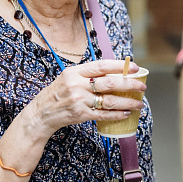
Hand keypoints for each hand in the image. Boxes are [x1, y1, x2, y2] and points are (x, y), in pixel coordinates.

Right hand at [21, 59, 145, 140]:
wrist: (40, 114)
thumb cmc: (59, 93)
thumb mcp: (69, 77)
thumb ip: (89, 74)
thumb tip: (116, 71)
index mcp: (75, 72)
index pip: (101, 66)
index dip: (119, 66)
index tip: (134, 67)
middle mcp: (77, 85)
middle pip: (109, 83)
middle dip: (129, 85)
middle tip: (142, 87)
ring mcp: (79, 101)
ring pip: (109, 101)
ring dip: (127, 102)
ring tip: (139, 103)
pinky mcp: (81, 115)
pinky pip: (103, 115)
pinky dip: (117, 115)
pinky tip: (126, 113)